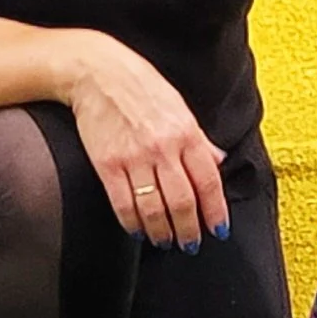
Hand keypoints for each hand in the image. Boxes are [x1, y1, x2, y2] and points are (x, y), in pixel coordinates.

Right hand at [58, 30, 228, 248]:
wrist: (98, 73)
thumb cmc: (142, 87)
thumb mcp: (181, 108)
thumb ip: (200, 139)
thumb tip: (218, 161)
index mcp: (187, 133)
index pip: (209, 182)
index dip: (215, 210)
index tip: (218, 228)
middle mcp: (163, 148)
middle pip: (183, 201)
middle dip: (190, 229)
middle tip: (192, 244)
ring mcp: (134, 158)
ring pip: (154, 208)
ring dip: (163, 232)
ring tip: (167, 242)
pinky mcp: (107, 164)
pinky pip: (123, 203)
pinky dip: (133, 223)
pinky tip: (138, 231)